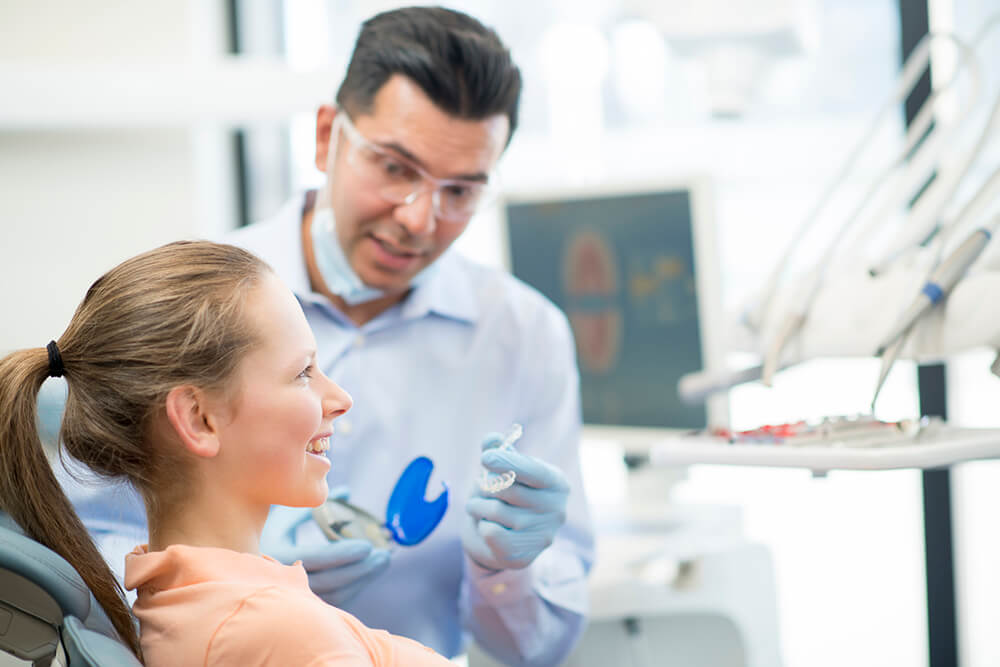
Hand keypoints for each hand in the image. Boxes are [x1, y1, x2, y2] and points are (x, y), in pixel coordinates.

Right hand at [260, 490, 390, 606]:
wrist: (242, 567)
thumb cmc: (267, 530)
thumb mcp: (285, 512)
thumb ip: (315, 503)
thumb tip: (346, 491)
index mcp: (275, 554)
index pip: (316, 558)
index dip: (344, 553)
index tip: (368, 545)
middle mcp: (282, 581)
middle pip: (330, 581)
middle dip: (361, 569)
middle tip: (384, 554)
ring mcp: (293, 597)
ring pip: (335, 595)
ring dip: (363, 579)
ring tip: (383, 560)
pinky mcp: (304, 606)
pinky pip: (334, 602)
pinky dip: (355, 588)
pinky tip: (369, 572)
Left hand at [461, 433, 569, 570]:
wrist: (509, 537)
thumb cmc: (510, 493)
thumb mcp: (508, 468)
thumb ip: (500, 449)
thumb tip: (491, 439)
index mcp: (558, 484)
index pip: (532, 471)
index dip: (507, 462)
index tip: (484, 458)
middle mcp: (557, 510)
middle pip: (507, 490)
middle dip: (485, 485)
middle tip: (481, 486)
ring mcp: (543, 535)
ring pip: (494, 511)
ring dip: (476, 505)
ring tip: (478, 505)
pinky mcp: (525, 556)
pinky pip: (490, 532)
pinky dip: (482, 525)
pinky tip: (487, 525)